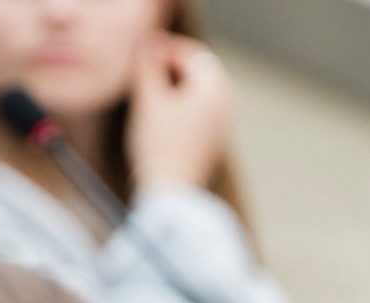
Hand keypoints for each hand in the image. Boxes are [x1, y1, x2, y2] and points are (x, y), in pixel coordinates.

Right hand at [128, 33, 231, 190]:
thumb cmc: (159, 147)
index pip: (193, 54)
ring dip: (174, 83)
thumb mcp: (147, 98)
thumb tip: (146, 43)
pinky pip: (200, 109)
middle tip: (143, 67)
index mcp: (216, 90)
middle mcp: (228, 105)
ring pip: (198, 90)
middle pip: (199, 70)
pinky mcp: (214, 140)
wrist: (170, 193)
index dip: (165, 47)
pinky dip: (181, 102)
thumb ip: (146, 64)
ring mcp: (224, 124)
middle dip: (171, 64)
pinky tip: (160, 111)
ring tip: (148, 89)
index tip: (142, 50)